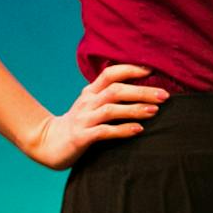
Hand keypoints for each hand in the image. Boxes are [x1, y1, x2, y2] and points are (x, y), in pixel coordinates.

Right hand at [25, 63, 167, 169]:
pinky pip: (103, 131)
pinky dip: (122, 129)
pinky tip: (138, 130)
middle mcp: (87, 102)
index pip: (110, 73)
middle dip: (141, 91)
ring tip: (154, 111)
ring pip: (110, 109)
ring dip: (134, 109)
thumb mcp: (91, 105)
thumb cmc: (79, 124)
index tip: (152, 70)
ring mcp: (83, 119)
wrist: (48, 143)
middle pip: (115, 90)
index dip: (130, 69)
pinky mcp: (81, 137)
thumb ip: (110, 96)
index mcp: (90, 91)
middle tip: (164, 95)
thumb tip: (142, 89)